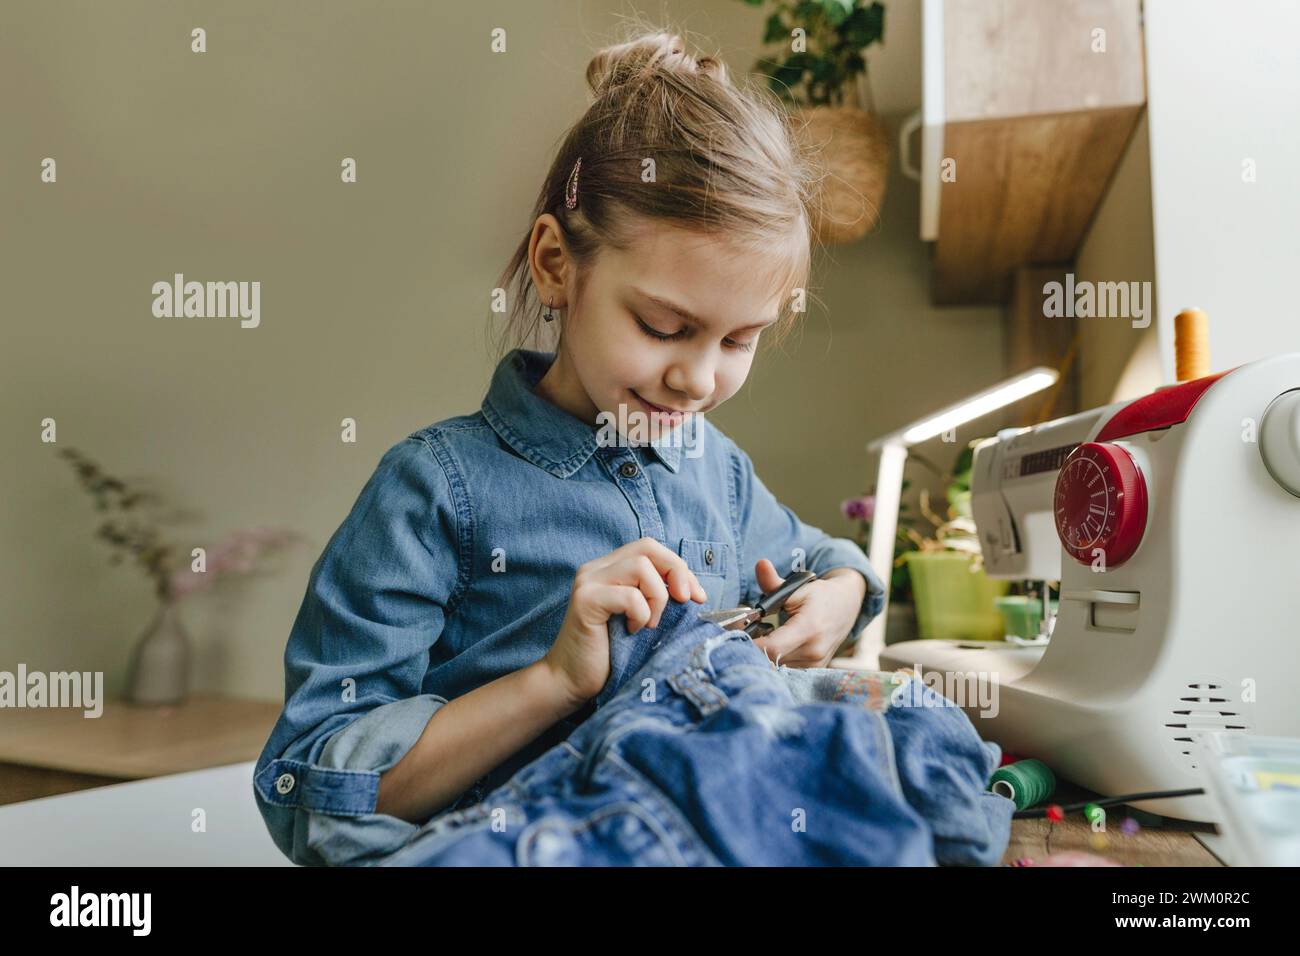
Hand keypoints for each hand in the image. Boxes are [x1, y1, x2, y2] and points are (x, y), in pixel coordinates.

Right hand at [542, 537, 707, 707]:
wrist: (571, 682)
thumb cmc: (610, 654)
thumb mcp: (641, 618)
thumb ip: (656, 597)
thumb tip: (694, 592)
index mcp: (608, 568)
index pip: (650, 548)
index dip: (678, 567)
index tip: (696, 596)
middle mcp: (595, 569)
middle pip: (647, 547)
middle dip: (676, 571)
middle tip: (685, 601)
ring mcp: (588, 582)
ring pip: (641, 567)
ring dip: (657, 597)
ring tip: (650, 624)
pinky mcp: (586, 600)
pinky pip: (630, 596)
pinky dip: (641, 615)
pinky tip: (632, 632)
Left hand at [750, 560, 865, 667]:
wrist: (846, 607)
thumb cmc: (819, 596)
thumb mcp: (796, 587)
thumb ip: (773, 582)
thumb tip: (760, 564)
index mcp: (809, 628)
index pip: (772, 648)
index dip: (751, 645)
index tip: (736, 636)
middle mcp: (814, 651)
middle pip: (771, 660)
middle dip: (753, 649)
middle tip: (742, 635)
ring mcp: (816, 663)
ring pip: (777, 666)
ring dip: (764, 656)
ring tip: (759, 638)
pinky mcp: (814, 669)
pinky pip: (787, 669)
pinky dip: (776, 659)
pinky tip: (772, 646)